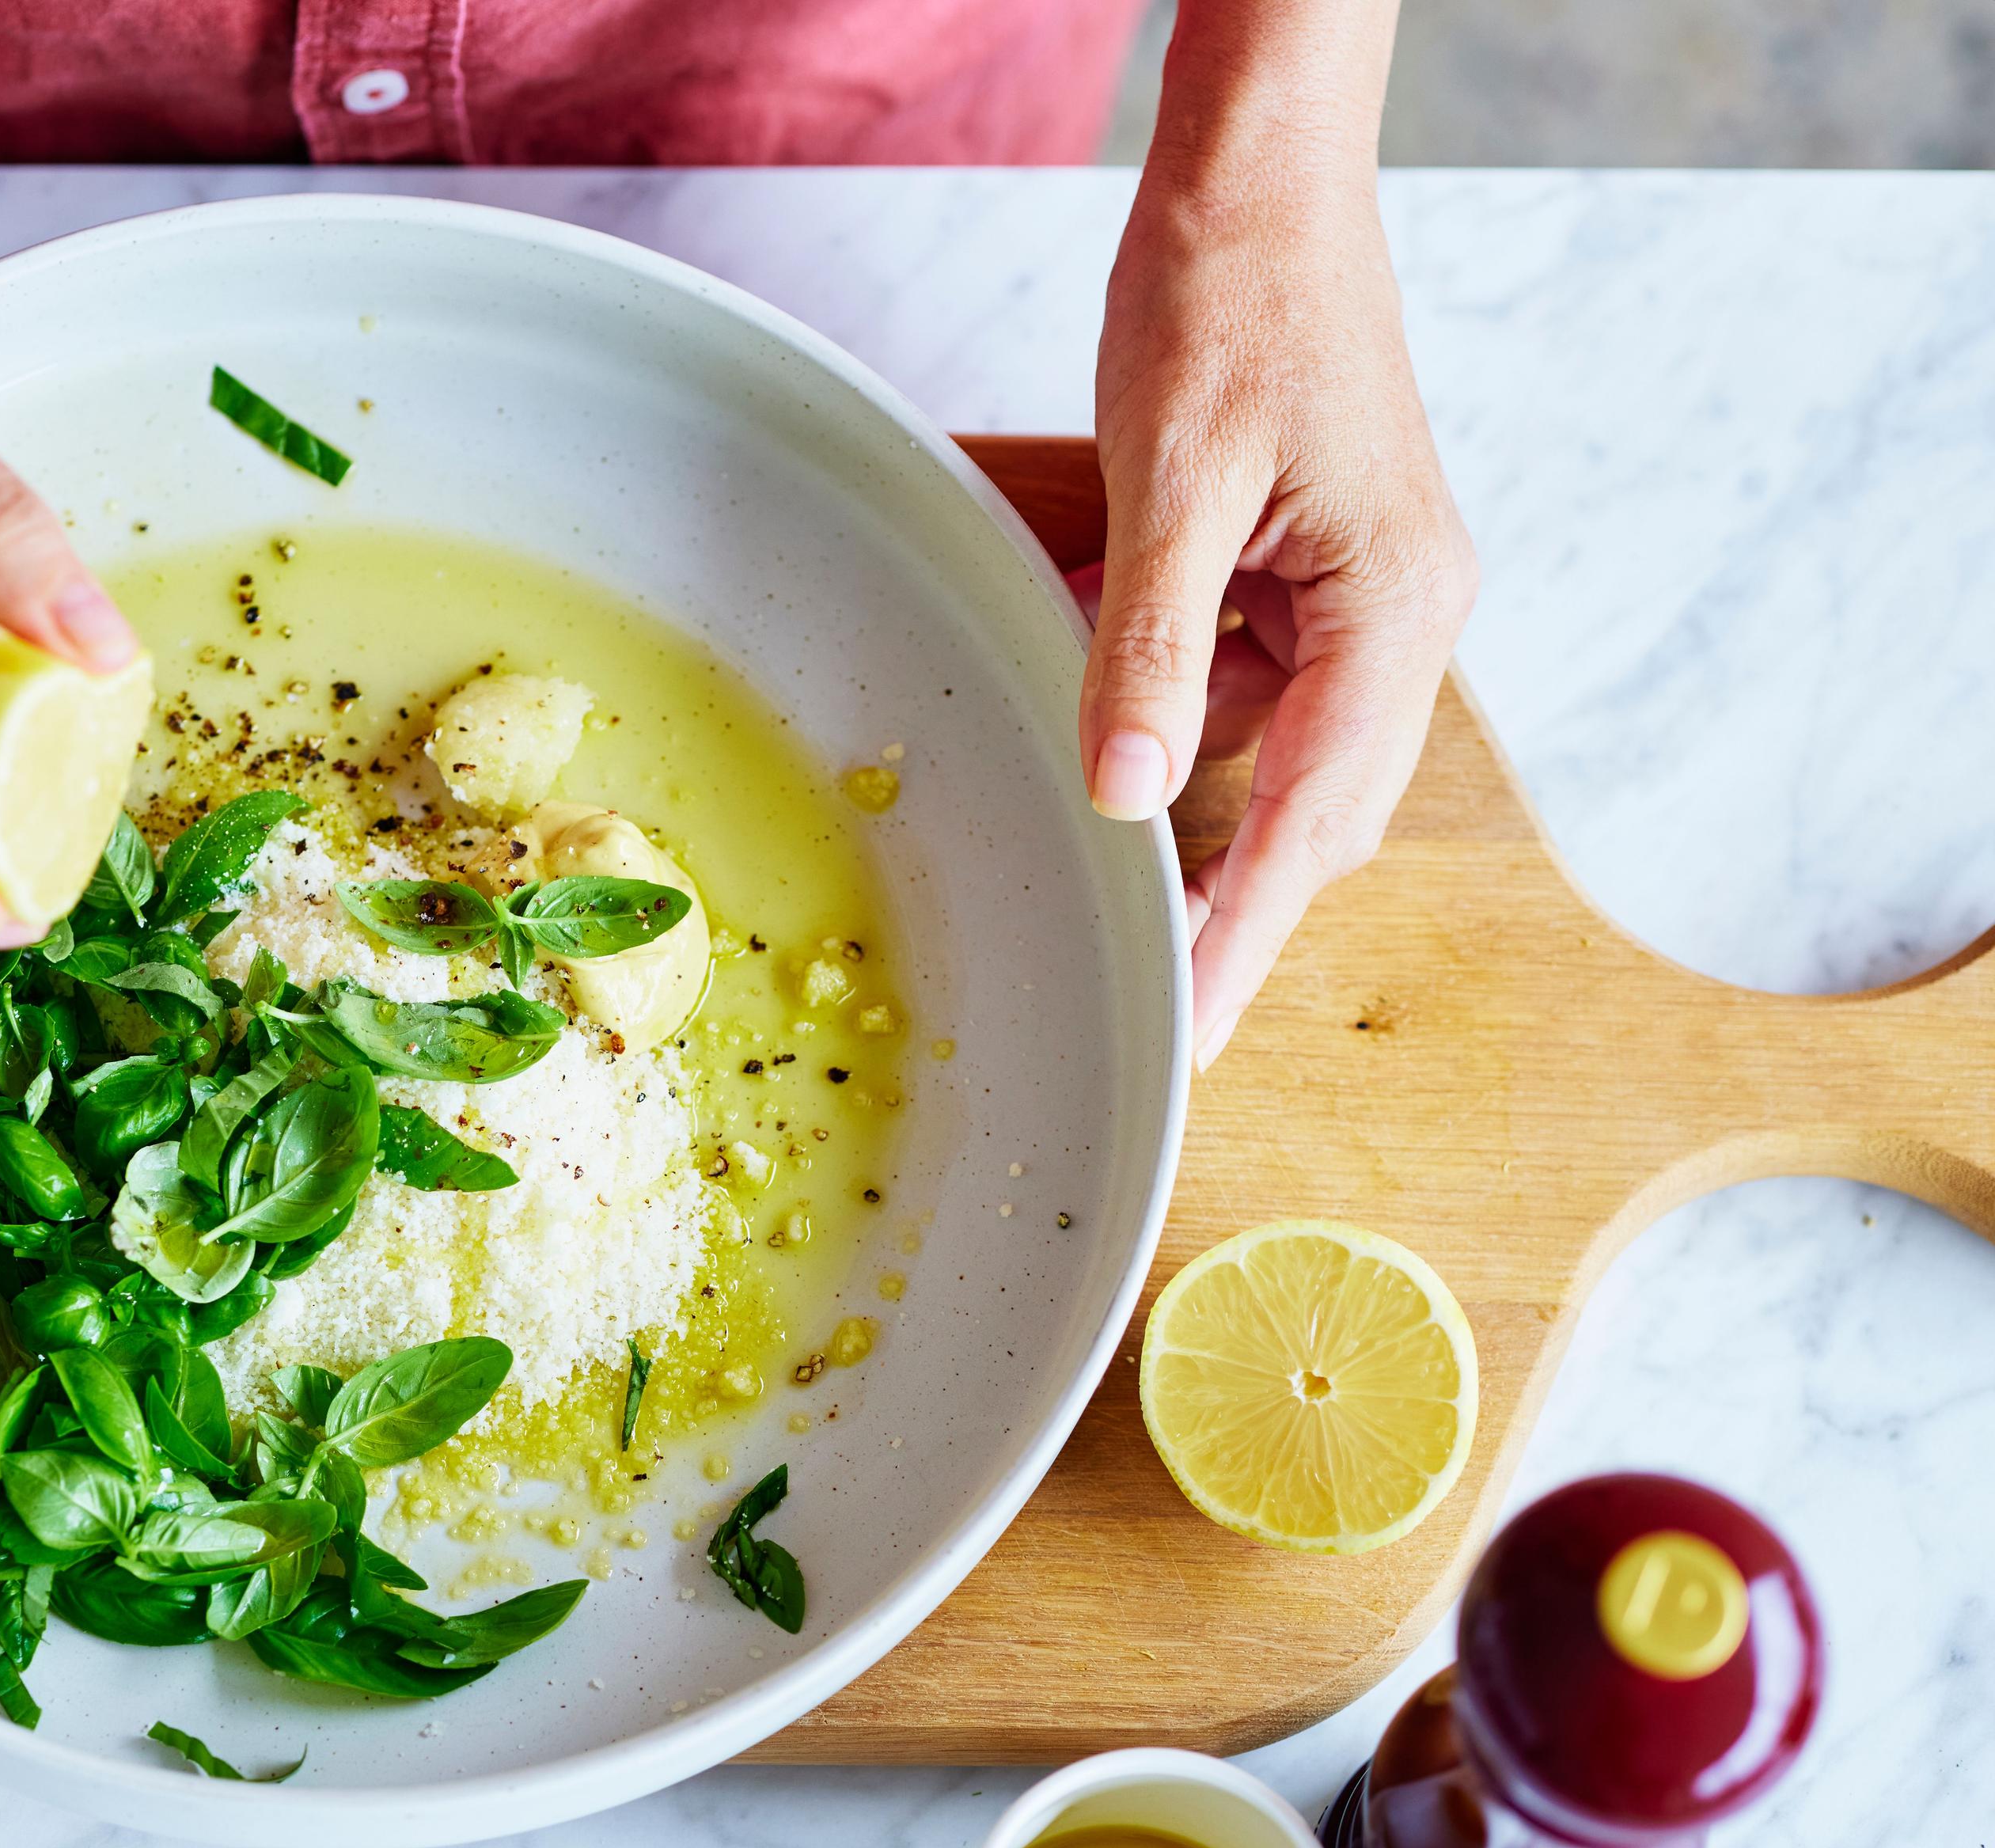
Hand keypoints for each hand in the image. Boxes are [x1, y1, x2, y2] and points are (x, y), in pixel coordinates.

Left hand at [1083, 46, 1476, 1067]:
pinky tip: (1088, 644)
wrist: (1257, 179)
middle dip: (1219, 879)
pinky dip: (1160, 681)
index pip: (1316, 817)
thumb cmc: (1231, 301)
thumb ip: (1150, 648)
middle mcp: (1401, 613)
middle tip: (1126, 960)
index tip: (1192, 1029)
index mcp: (1395, 606)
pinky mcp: (1311, 564)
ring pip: (1265, 741)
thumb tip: (1127, 795)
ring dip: (1169, 761)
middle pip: (1310, 801)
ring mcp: (1360, 589)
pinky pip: (1238, 667)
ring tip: (1085, 776)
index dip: (1246, 933)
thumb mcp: (1173, 481)